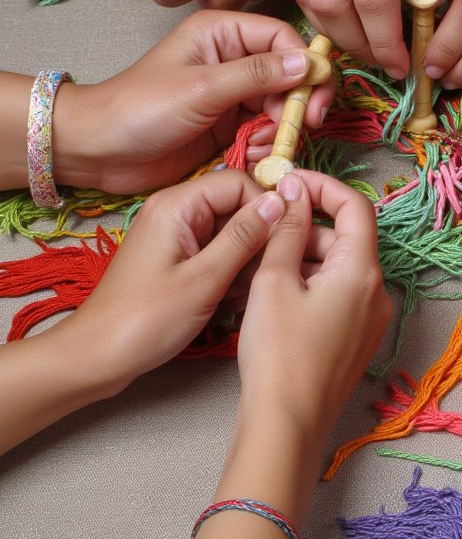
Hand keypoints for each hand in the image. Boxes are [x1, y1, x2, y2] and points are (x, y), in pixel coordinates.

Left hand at [55, 9, 335, 193]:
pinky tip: (250, 157)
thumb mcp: (202, 88)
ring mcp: (232, 95)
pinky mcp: (229, 126)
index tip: (312, 102)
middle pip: (290, 75)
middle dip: (297, 104)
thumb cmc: (141, 109)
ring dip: (280, 130)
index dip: (306, 68)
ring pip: (281, 108)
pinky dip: (266, 146)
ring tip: (259, 147)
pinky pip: (265, 132)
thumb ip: (257, 75)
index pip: (284, 40)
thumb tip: (307, 63)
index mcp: (223, 33)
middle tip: (299, 130)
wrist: (101, 151)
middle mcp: (232, 59)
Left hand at [68, 170, 287, 395]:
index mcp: (177, 204)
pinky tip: (234, 301)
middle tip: (272, 273)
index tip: (286, 240)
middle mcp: (174, 211)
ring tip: (251, 292)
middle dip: (258, 237)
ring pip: (228, 233)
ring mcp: (174, 236)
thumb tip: (279, 202)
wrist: (98, 356)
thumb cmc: (147, 320)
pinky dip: (229, 272)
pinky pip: (214, 253)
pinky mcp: (174, 259)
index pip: (238, 182)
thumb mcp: (205, 279)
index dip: (267, 207)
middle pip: (234, 207)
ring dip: (246, 259)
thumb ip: (244, 237)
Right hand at [237, 169, 391, 447]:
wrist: (285, 424)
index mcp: (363, 271)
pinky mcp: (355, 340)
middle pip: (345, 237)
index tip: (287, 182)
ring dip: (303, 255)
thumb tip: (293, 191)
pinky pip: (336, 294)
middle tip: (262, 227)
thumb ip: (285, 229)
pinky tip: (272, 292)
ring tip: (258, 263)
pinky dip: (309, 282)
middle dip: (305, 225)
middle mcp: (376, 292)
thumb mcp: (274, 280)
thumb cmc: (278, 353)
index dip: (321, 186)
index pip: (355, 206)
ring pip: (338, 267)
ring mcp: (369, 319)